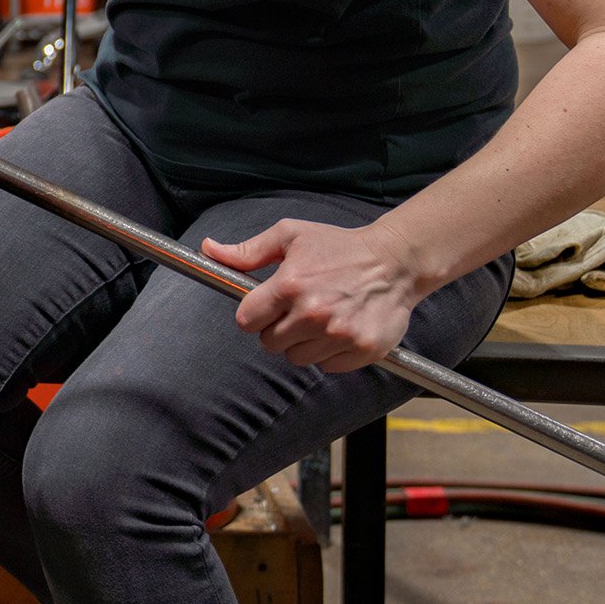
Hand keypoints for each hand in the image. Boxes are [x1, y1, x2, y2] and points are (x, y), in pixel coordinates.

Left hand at [202, 218, 430, 372]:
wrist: (396, 261)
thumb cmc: (339, 247)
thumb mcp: (290, 236)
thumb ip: (247, 251)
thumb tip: (208, 250)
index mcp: (289, 285)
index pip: (247, 320)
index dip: (253, 315)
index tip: (267, 307)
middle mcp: (313, 313)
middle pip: (270, 344)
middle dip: (277, 329)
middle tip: (297, 311)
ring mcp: (339, 334)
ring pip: (297, 358)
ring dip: (303, 343)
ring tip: (321, 318)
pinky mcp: (362, 349)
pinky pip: (327, 366)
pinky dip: (329, 353)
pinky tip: (339, 329)